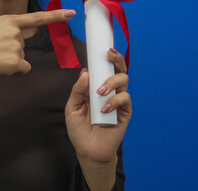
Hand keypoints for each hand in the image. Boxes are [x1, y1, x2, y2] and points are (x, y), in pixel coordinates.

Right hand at [0, 9, 74, 104]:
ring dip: (9, 61)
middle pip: (23, 45)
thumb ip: (8, 31)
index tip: (71, 14)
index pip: (37, 18)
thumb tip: (20, 45)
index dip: (55, 16)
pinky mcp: (16, 62)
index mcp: (9, 21)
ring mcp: (16, 47)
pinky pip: (22, 69)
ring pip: (21, 58)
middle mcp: (16, 32)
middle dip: (10, 50)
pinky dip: (12, 71)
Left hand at [65, 48, 131, 162]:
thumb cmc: (79, 128)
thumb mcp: (72, 107)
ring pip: (123, 80)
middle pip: (118, 69)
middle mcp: (109, 90)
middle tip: (109, 55)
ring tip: (99, 93)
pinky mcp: (125, 112)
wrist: (88, 150)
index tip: (103, 47)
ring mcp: (118, 100)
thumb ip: (78, 90)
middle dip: (116, 59)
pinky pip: (125, 99)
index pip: (103, 67)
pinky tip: (104, 110)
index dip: (105, 56)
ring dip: (111, 82)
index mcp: (96, 86)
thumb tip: (86, 72)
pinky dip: (115, 101)